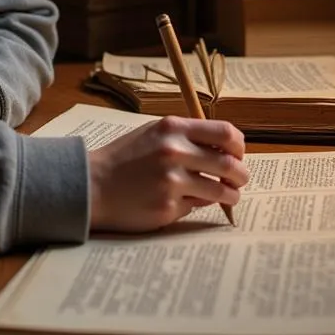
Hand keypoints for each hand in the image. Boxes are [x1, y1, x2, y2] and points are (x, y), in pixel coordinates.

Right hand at [88, 116, 247, 232]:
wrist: (93, 184)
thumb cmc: (125, 158)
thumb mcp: (154, 133)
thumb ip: (186, 137)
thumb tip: (224, 149)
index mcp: (172, 128)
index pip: (225, 133)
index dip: (239, 146)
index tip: (238, 154)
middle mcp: (174, 151)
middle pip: (229, 164)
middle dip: (242, 175)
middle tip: (240, 180)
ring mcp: (171, 180)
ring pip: (220, 190)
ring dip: (230, 195)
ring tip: (228, 196)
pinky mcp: (167, 207)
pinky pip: (198, 206)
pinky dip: (201, 204)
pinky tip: (192, 201)